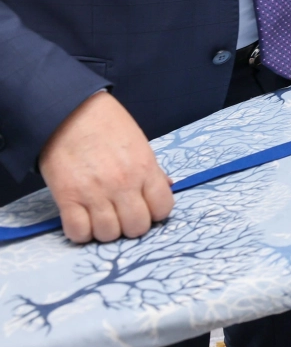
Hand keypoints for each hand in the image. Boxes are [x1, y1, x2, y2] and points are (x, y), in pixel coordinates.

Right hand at [39, 91, 172, 242]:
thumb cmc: (107, 125)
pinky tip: (82, 220)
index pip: (163, 208)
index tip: (145, 207)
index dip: (155, 212)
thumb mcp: (139, 143)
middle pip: (137, 227)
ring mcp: (94, 193)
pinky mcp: (67, 197)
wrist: (69, 112)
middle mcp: (123, 184)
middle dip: (131, 225)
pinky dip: (81, 233)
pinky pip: (78, 232)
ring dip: (106, 230)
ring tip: (101, 216)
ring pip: (108, 234)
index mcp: (145, 168)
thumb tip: (168, 187)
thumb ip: (153, 170)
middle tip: (122, 214)